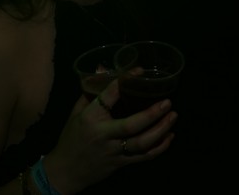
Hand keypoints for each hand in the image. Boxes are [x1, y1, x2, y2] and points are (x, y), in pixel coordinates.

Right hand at [44, 79, 176, 193]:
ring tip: (173, 117)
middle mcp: (103, 134)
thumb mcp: (76, 112)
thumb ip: (90, 91)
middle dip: (152, 114)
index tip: (140, 71)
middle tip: (168, 103)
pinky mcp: (120, 163)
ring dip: (160, 130)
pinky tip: (169, 137)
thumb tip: (102, 68)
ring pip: (141, 143)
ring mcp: (113, 151)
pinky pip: (143, 157)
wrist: (65, 171)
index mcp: (91, 117)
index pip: (109, 95)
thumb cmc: (71, 137)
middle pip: (132, 125)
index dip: (125, 81)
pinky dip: (159, 148)